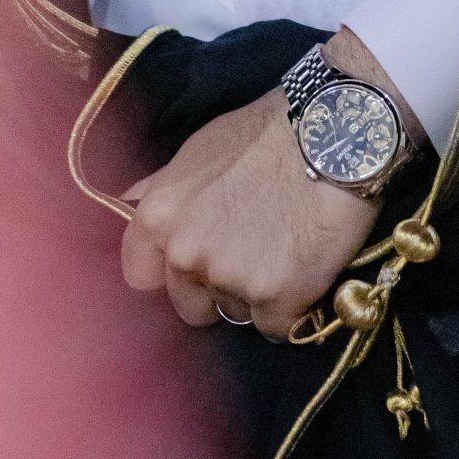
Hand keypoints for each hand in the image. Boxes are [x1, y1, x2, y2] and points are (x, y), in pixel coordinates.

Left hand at [120, 30, 412, 340]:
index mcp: (158, 217)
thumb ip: (162, 189)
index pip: (139, 276)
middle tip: (253, 248)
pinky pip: (277, 326)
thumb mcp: (197, 150)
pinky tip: (306, 264)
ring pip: (237, 312)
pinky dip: (293, 306)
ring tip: (285, 246)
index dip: (168, 271)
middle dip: (216, 288)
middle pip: (190, 305)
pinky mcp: (277, 299)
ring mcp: (230, 279)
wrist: (333, 132)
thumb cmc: (264, 134)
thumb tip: (126, 203)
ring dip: (257, 293)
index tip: (194, 262)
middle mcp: (186, 254)